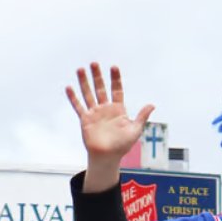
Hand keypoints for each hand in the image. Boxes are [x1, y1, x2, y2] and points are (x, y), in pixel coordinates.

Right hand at [65, 63, 154, 190]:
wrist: (108, 157)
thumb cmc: (122, 146)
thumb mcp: (135, 130)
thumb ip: (142, 116)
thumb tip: (152, 105)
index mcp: (118, 109)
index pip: (116, 89)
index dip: (115, 79)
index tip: (114, 67)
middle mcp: (105, 108)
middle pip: (100, 88)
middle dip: (97, 76)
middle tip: (94, 64)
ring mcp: (94, 113)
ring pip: (88, 94)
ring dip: (84, 82)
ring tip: (81, 70)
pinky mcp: (85, 120)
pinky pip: (78, 106)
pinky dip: (73, 98)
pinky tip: (69, 88)